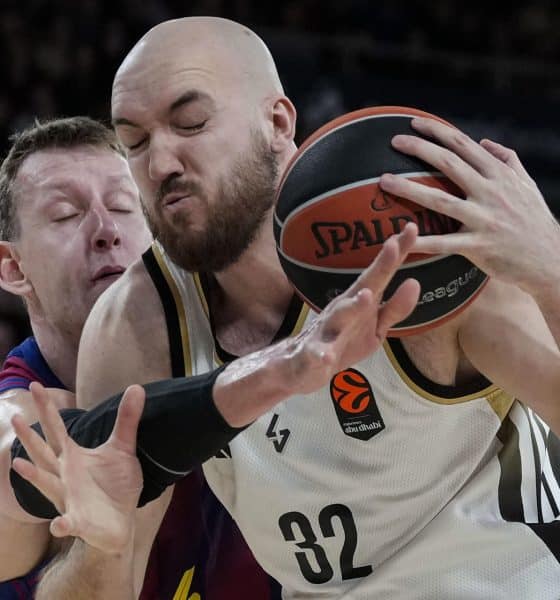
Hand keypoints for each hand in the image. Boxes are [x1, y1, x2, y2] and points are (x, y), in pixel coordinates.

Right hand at [11, 382, 144, 554]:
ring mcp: (69, 499)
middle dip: (30, 438)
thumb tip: (137, 387)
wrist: (122, 522)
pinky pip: (68, 523)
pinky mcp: (80, 522)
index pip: (56, 429)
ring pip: (47, 485)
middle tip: (16, 418)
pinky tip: (58, 524)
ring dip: (33, 476)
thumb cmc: (115, 484)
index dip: (47, 408)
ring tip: (18, 463)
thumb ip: (127, 420)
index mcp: (73, 457)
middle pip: (44, 453)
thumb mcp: (122, 448)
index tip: (35, 385)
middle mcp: (64, 475)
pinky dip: (62, 524)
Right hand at [214, 223, 419, 424]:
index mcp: (359, 302)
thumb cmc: (341, 342)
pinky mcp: (312, 356)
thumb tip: (416, 282)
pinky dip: (321, 354)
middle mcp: (342, 310)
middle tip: (394, 245)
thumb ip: (394, 308)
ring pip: (339, 317)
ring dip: (352, 306)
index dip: (397, 253)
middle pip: (364, 286)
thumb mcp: (374, 328)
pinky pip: (317, 355)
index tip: (412, 227)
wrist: (299, 367)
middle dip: (379, 267)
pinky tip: (326, 357)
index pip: (381, 274)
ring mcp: (326, 332)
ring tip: (367, 296)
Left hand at [378, 117, 559, 296]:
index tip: (413, 124)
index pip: (463, 144)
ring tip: (383, 181)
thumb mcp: (528, 184)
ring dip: (409, 188)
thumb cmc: (535, 221)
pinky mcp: (480, 246)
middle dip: (419, 149)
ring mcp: (484, 218)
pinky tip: (399, 238)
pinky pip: (445, 243)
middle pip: (448, 163)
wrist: (551, 259)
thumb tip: (484, 142)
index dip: (436, 131)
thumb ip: (507, 160)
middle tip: (393, 142)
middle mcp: (491, 191)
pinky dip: (421, 240)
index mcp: (499, 174)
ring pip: (440, 199)